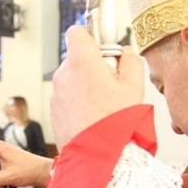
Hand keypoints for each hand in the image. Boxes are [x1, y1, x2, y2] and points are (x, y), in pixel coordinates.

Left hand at [51, 26, 144, 149]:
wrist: (97, 156)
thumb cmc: (115, 123)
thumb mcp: (134, 87)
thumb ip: (131, 62)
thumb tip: (127, 54)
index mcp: (82, 62)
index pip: (77, 32)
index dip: (91, 37)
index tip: (102, 48)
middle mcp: (64, 74)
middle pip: (78, 58)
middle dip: (93, 66)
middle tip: (112, 84)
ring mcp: (57, 93)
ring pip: (73, 79)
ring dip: (86, 86)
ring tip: (105, 106)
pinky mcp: (54, 110)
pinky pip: (68, 97)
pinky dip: (79, 102)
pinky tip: (94, 117)